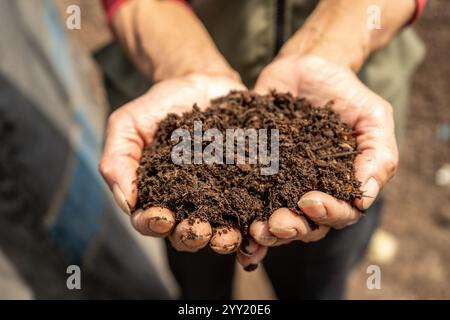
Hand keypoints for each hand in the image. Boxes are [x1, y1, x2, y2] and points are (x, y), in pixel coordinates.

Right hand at [100, 73, 255, 254]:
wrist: (199, 83)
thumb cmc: (159, 106)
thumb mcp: (127, 126)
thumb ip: (118, 160)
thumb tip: (128, 202)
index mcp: (156, 195)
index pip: (150, 222)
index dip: (152, 225)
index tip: (160, 217)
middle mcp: (188, 203)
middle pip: (187, 234)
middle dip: (191, 236)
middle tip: (199, 230)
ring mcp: (219, 197)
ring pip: (220, 229)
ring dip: (224, 238)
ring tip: (230, 233)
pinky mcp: (245, 185)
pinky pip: (251, 209)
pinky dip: (254, 221)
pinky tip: (258, 221)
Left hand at [250, 54, 397, 245]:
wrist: (308, 66)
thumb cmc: (346, 94)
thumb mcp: (374, 118)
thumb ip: (378, 155)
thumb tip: (363, 200)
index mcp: (340, 185)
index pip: (340, 213)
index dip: (328, 213)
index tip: (310, 200)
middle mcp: (310, 190)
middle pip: (305, 224)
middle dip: (292, 227)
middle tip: (277, 223)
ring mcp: (281, 183)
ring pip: (276, 218)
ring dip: (266, 230)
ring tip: (255, 228)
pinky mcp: (254, 170)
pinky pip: (246, 197)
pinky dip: (240, 216)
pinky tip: (233, 225)